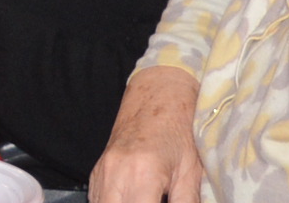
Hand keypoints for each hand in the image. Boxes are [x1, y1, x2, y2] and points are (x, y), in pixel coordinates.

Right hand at [92, 68, 207, 202]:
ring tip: (146, 197)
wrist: (160, 97)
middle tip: (155, 200)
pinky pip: (97, 200)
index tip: (163, 202)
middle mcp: (117, 173)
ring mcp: (102, 171)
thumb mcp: (191, 173)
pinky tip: (130, 201)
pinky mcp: (96, 171)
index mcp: (143, 174)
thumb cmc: (180, 131)